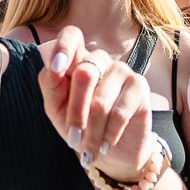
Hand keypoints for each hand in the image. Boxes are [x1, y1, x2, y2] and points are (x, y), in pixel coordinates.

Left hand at [36, 26, 154, 180]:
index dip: (64, 48)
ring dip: (92, 132)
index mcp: (77, 59)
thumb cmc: (80, 126)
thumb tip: (53, 68)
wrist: (112, 152)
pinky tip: (106, 145)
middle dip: (75, 113)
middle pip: (84, 74)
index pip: (71, 36)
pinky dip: (109, 134)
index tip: (56, 69)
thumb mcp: (56, 109)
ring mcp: (122, 70)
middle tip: (73, 138)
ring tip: (89, 150)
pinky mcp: (139, 86)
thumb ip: (50, 85)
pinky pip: (119, 112)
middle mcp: (100, 59)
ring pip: (101, 100)